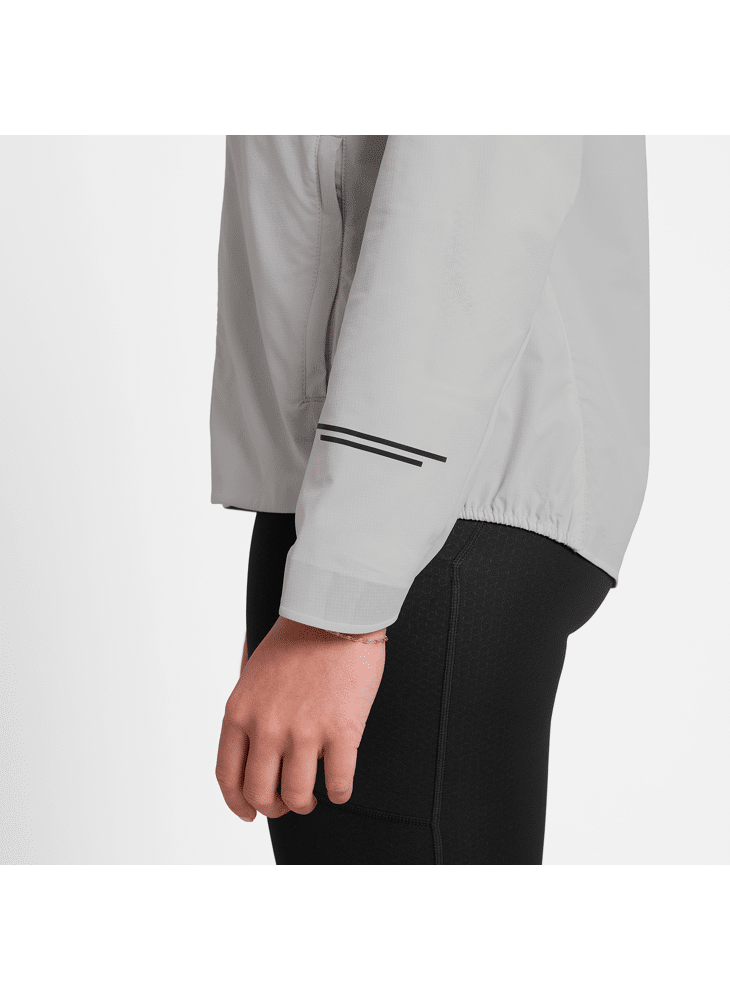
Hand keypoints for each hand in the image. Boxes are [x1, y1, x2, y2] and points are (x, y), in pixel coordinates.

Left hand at [215, 615, 386, 820]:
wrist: (336, 612)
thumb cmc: (298, 635)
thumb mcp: (253, 670)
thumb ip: (247, 706)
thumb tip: (246, 738)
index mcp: (240, 711)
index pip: (228, 775)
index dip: (237, 803)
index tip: (249, 812)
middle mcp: (266, 727)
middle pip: (260, 793)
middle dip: (274, 807)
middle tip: (288, 803)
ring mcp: (304, 731)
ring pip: (297, 796)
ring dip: (305, 803)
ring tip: (314, 796)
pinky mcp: (341, 731)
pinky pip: (338, 784)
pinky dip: (339, 793)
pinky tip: (340, 786)